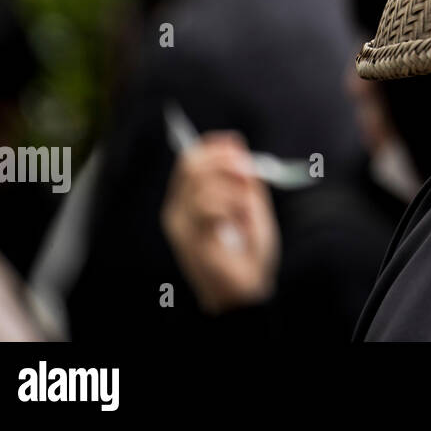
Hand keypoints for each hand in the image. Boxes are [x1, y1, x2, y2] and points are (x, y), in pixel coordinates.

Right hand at [161, 131, 279, 313]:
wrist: (248, 288)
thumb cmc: (249, 249)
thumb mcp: (251, 203)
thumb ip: (242, 175)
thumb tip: (233, 141)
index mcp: (191, 198)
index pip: (189, 157)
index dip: (212, 146)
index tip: (236, 146)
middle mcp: (178, 208)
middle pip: (190, 163)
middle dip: (224, 161)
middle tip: (248, 174)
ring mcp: (180, 223)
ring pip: (200, 182)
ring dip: (233, 190)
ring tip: (244, 212)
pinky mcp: (188, 237)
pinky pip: (206, 205)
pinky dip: (230, 206)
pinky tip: (237, 222)